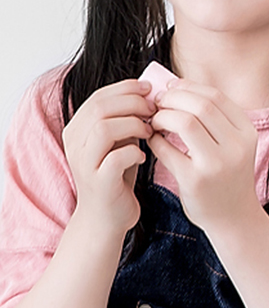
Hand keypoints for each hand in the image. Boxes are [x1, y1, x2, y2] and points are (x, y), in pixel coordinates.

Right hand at [62, 79, 152, 234]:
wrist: (106, 219)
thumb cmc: (116, 179)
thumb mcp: (118, 145)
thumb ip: (124, 122)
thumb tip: (146, 97)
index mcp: (77, 129)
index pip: (98, 97)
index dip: (125, 89)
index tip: (149, 89)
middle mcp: (75, 143)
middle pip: (100, 108)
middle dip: (132, 104)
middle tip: (154, 109)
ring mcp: (85, 163)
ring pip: (104, 128)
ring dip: (133, 125)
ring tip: (150, 132)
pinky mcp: (99, 182)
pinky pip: (116, 158)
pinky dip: (134, 153)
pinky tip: (143, 158)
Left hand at [147, 79, 260, 234]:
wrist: (234, 219)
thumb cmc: (227, 178)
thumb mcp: (234, 146)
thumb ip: (215, 120)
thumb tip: (174, 86)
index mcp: (246, 134)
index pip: (215, 97)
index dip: (188, 87)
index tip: (171, 90)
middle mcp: (236, 148)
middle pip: (200, 105)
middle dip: (173, 99)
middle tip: (158, 104)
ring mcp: (216, 165)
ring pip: (185, 122)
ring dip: (163, 116)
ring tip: (155, 121)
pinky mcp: (195, 180)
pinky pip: (167, 149)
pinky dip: (156, 140)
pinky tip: (154, 140)